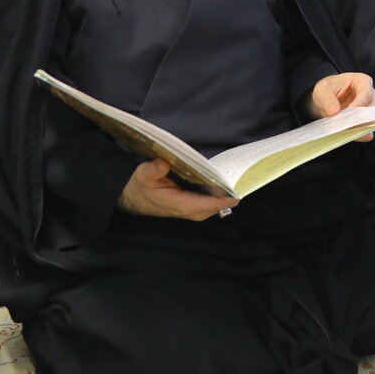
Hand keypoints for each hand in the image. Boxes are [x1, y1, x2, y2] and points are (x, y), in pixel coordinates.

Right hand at [117, 158, 238, 220]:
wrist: (133, 198)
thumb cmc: (140, 186)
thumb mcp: (143, 174)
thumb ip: (153, 169)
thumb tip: (164, 162)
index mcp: (177, 204)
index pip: (204, 205)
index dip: (221, 200)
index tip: (236, 194)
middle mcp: (186, 210)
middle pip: (213, 208)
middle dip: (226, 198)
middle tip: (241, 185)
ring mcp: (188, 211)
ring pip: (212, 208)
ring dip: (223, 199)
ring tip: (235, 184)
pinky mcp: (189, 207)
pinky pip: (207, 205)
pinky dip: (216, 198)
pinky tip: (222, 186)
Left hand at [305, 72, 374, 140]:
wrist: (326, 101)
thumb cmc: (328, 90)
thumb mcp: (322, 90)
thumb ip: (328, 99)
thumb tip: (334, 111)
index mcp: (362, 81)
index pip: (366, 93)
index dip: (358, 104)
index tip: (346, 114)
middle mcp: (371, 95)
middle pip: (371, 109)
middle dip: (357, 119)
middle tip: (343, 125)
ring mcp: (371, 109)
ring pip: (371, 121)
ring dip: (357, 127)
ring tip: (343, 130)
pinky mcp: (367, 122)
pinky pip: (367, 130)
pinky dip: (357, 134)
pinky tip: (346, 134)